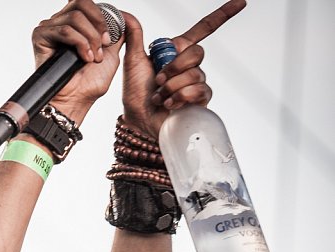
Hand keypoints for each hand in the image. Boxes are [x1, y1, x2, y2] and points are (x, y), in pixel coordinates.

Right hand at [31, 0, 125, 121]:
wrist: (76, 101)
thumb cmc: (88, 84)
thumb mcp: (110, 53)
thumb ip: (115, 34)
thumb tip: (122, 17)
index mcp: (74, 24)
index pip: (86, 3)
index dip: (100, 16)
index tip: (108, 39)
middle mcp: (60, 23)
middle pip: (80, 3)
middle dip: (97, 24)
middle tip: (102, 46)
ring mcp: (49, 29)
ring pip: (75, 17)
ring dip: (89, 38)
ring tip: (92, 58)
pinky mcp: (40, 37)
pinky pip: (65, 30)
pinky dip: (79, 43)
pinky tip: (83, 58)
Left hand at [121, 0, 245, 138]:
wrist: (138, 121)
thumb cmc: (136, 94)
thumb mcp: (133, 61)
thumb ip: (134, 36)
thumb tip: (128, 15)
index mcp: (177, 51)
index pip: (204, 29)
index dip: (222, 15)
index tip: (240, 2)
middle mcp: (189, 65)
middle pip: (198, 53)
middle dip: (175, 67)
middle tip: (158, 80)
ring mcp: (195, 83)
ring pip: (195, 75)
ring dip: (173, 86)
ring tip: (160, 97)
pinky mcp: (199, 100)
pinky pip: (200, 91)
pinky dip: (181, 96)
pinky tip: (170, 104)